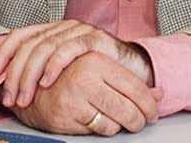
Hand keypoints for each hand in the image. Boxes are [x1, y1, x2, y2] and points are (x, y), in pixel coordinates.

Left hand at [0, 21, 153, 107]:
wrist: (131, 71)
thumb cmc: (95, 73)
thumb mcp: (63, 72)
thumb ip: (41, 72)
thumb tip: (11, 86)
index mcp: (51, 32)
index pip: (19, 36)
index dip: (3, 54)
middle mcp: (62, 28)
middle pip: (29, 45)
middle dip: (15, 74)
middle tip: (11, 98)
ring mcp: (78, 31)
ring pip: (45, 47)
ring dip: (30, 74)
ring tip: (25, 97)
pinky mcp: (94, 39)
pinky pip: (69, 48)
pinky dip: (55, 65)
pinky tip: (47, 81)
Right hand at [8, 52, 160, 135]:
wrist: (32, 87)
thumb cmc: (68, 77)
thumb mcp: (101, 71)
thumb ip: (130, 82)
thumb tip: (158, 94)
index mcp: (96, 60)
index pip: (136, 87)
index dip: (150, 104)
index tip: (153, 111)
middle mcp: (85, 76)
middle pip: (130, 108)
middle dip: (140, 120)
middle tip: (141, 121)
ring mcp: (74, 97)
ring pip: (116, 122)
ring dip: (122, 126)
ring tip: (120, 120)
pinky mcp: (66, 115)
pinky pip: (98, 129)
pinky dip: (103, 129)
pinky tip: (97, 120)